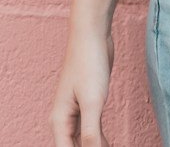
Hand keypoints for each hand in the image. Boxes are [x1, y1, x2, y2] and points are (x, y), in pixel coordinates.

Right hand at [48, 24, 114, 145]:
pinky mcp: (88, 104)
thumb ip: (91, 132)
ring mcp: (76, 112)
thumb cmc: (88, 63)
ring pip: (84, 141)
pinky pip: (92, 130)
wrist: (92, 34)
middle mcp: (64, 120)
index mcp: (59, 121)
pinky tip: (110, 144)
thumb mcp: (92, 101)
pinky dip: (100, 140)